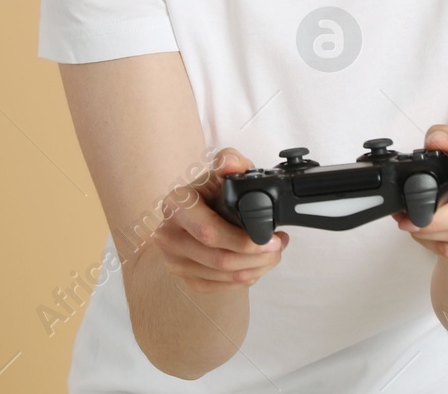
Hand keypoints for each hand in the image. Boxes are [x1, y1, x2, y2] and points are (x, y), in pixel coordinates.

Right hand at [149, 147, 289, 293]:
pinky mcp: (187, 279)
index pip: (209, 232)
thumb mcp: (221, 172)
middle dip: (257, 256)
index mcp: (175, 205)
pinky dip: (248, 277)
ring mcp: (175, 261)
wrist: (195, 215)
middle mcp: (168, 235)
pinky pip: (223, 286)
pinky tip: (257, 262)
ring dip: (258, 267)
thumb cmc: (210, 193)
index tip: (271, 238)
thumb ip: (231, 161)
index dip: (243, 240)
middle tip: (279, 246)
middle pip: (219, 259)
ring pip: (225, 276)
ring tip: (273, 252)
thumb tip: (233, 164)